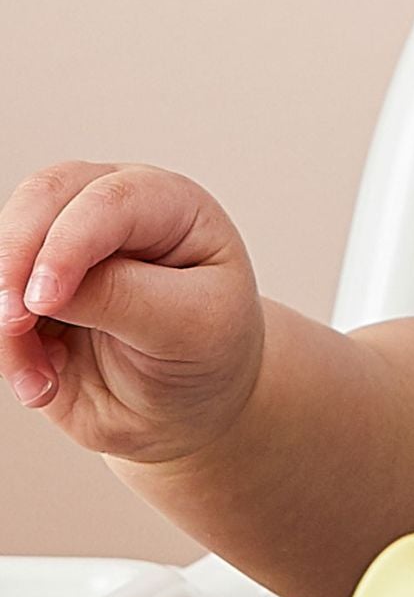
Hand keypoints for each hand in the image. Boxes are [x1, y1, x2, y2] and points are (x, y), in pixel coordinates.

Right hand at [0, 161, 264, 462]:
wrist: (192, 398)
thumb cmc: (209, 347)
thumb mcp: (191, 325)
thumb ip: (123, 297)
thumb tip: (45, 287)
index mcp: (170, 205)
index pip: (110, 200)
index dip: (68, 244)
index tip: (43, 301)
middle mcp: (115, 213)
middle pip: (43, 198)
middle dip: (15, 258)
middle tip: (12, 324)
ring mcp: (68, 249)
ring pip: (7, 252)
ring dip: (7, 321)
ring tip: (43, 381)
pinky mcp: (33, 295)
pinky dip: (6, 351)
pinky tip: (44, 385)